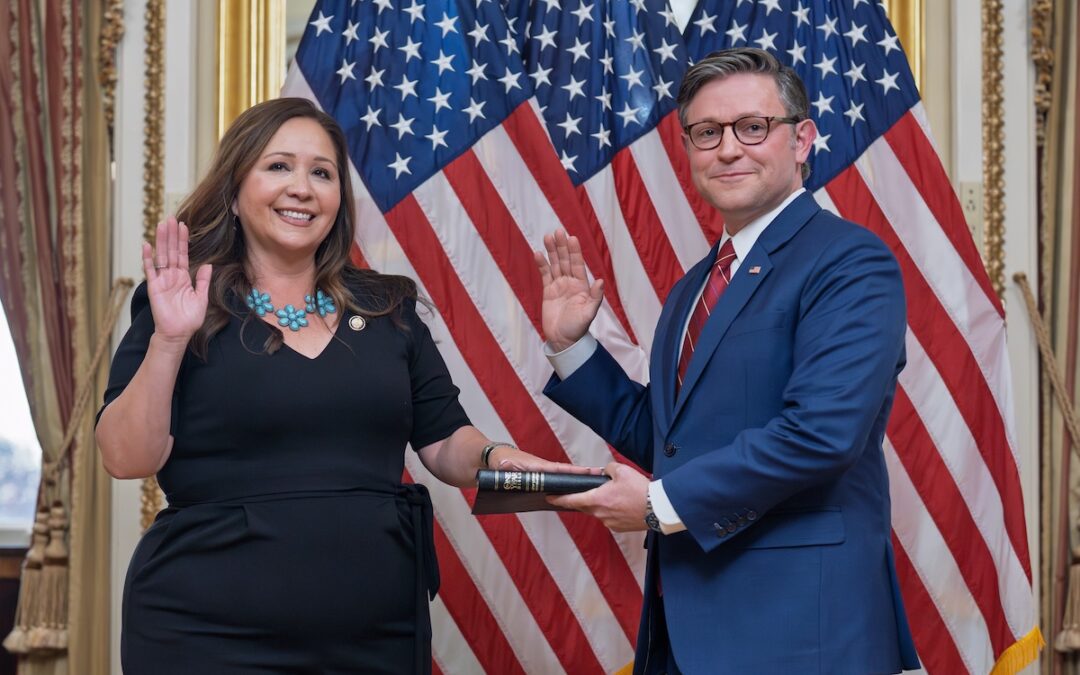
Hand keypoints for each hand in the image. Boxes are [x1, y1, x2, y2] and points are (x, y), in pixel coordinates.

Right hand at [142, 216, 211, 343]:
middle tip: (170, 218)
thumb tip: (208, 264)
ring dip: (161, 241)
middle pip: (171, 251)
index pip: (183, 254)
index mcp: (183, 277)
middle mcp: (172, 276)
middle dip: (171, 235)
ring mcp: (162, 280)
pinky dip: (148, 258)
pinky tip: (147, 245)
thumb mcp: (201, 298)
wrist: (178, 333)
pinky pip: (150, 270)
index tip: (183, 225)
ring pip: (161, 256)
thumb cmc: (189, 319)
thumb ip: (203, 281)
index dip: (183, 240)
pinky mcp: (154, 287)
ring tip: (161, 225)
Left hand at [488, 445, 602, 475]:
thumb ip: (506, 466)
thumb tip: (506, 466)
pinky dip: (566, 483)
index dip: (574, 472)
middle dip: (582, 475)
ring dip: (576, 479)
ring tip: (593, 484)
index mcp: (538, 466)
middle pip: (566, 472)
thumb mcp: (502, 465)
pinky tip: (574, 491)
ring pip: (562, 477)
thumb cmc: (500, 460)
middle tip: (600, 476)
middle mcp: (543, 468)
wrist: (495, 458)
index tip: (589, 472)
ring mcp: (542, 472)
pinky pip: (556, 480)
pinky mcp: (540, 476)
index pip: (559, 469)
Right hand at [534, 229, 603, 351]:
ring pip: (555, 264)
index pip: (577, 264)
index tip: (571, 238)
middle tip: (557, 231)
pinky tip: (538, 253)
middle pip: (565, 260)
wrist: (563, 340)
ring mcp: (559, 286)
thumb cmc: (578, 328)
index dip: (575, 251)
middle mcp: (571, 283)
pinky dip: (541, 264)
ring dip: (552, 251)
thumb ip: (595, 297)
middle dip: (562, 246)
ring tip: (547, 237)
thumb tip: (600, 281)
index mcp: (582, 286)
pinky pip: (544, 275)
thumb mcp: (589, 313)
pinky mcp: (548, 291)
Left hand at [548, 462, 649, 531]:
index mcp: (597, 499)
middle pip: (585, 506)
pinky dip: (613, 511)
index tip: (549, 497)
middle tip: (586, 492)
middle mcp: (600, 514)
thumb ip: (608, 469)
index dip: (559, 499)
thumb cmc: (640, 490)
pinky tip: (624, 504)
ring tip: (616, 495)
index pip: (572, 500)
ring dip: (602, 504)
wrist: (658, 509)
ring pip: (599, 512)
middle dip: (583, 499)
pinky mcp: (619, 528)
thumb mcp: (622, 470)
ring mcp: (610, 523)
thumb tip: (604, 473)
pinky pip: (610, 518)